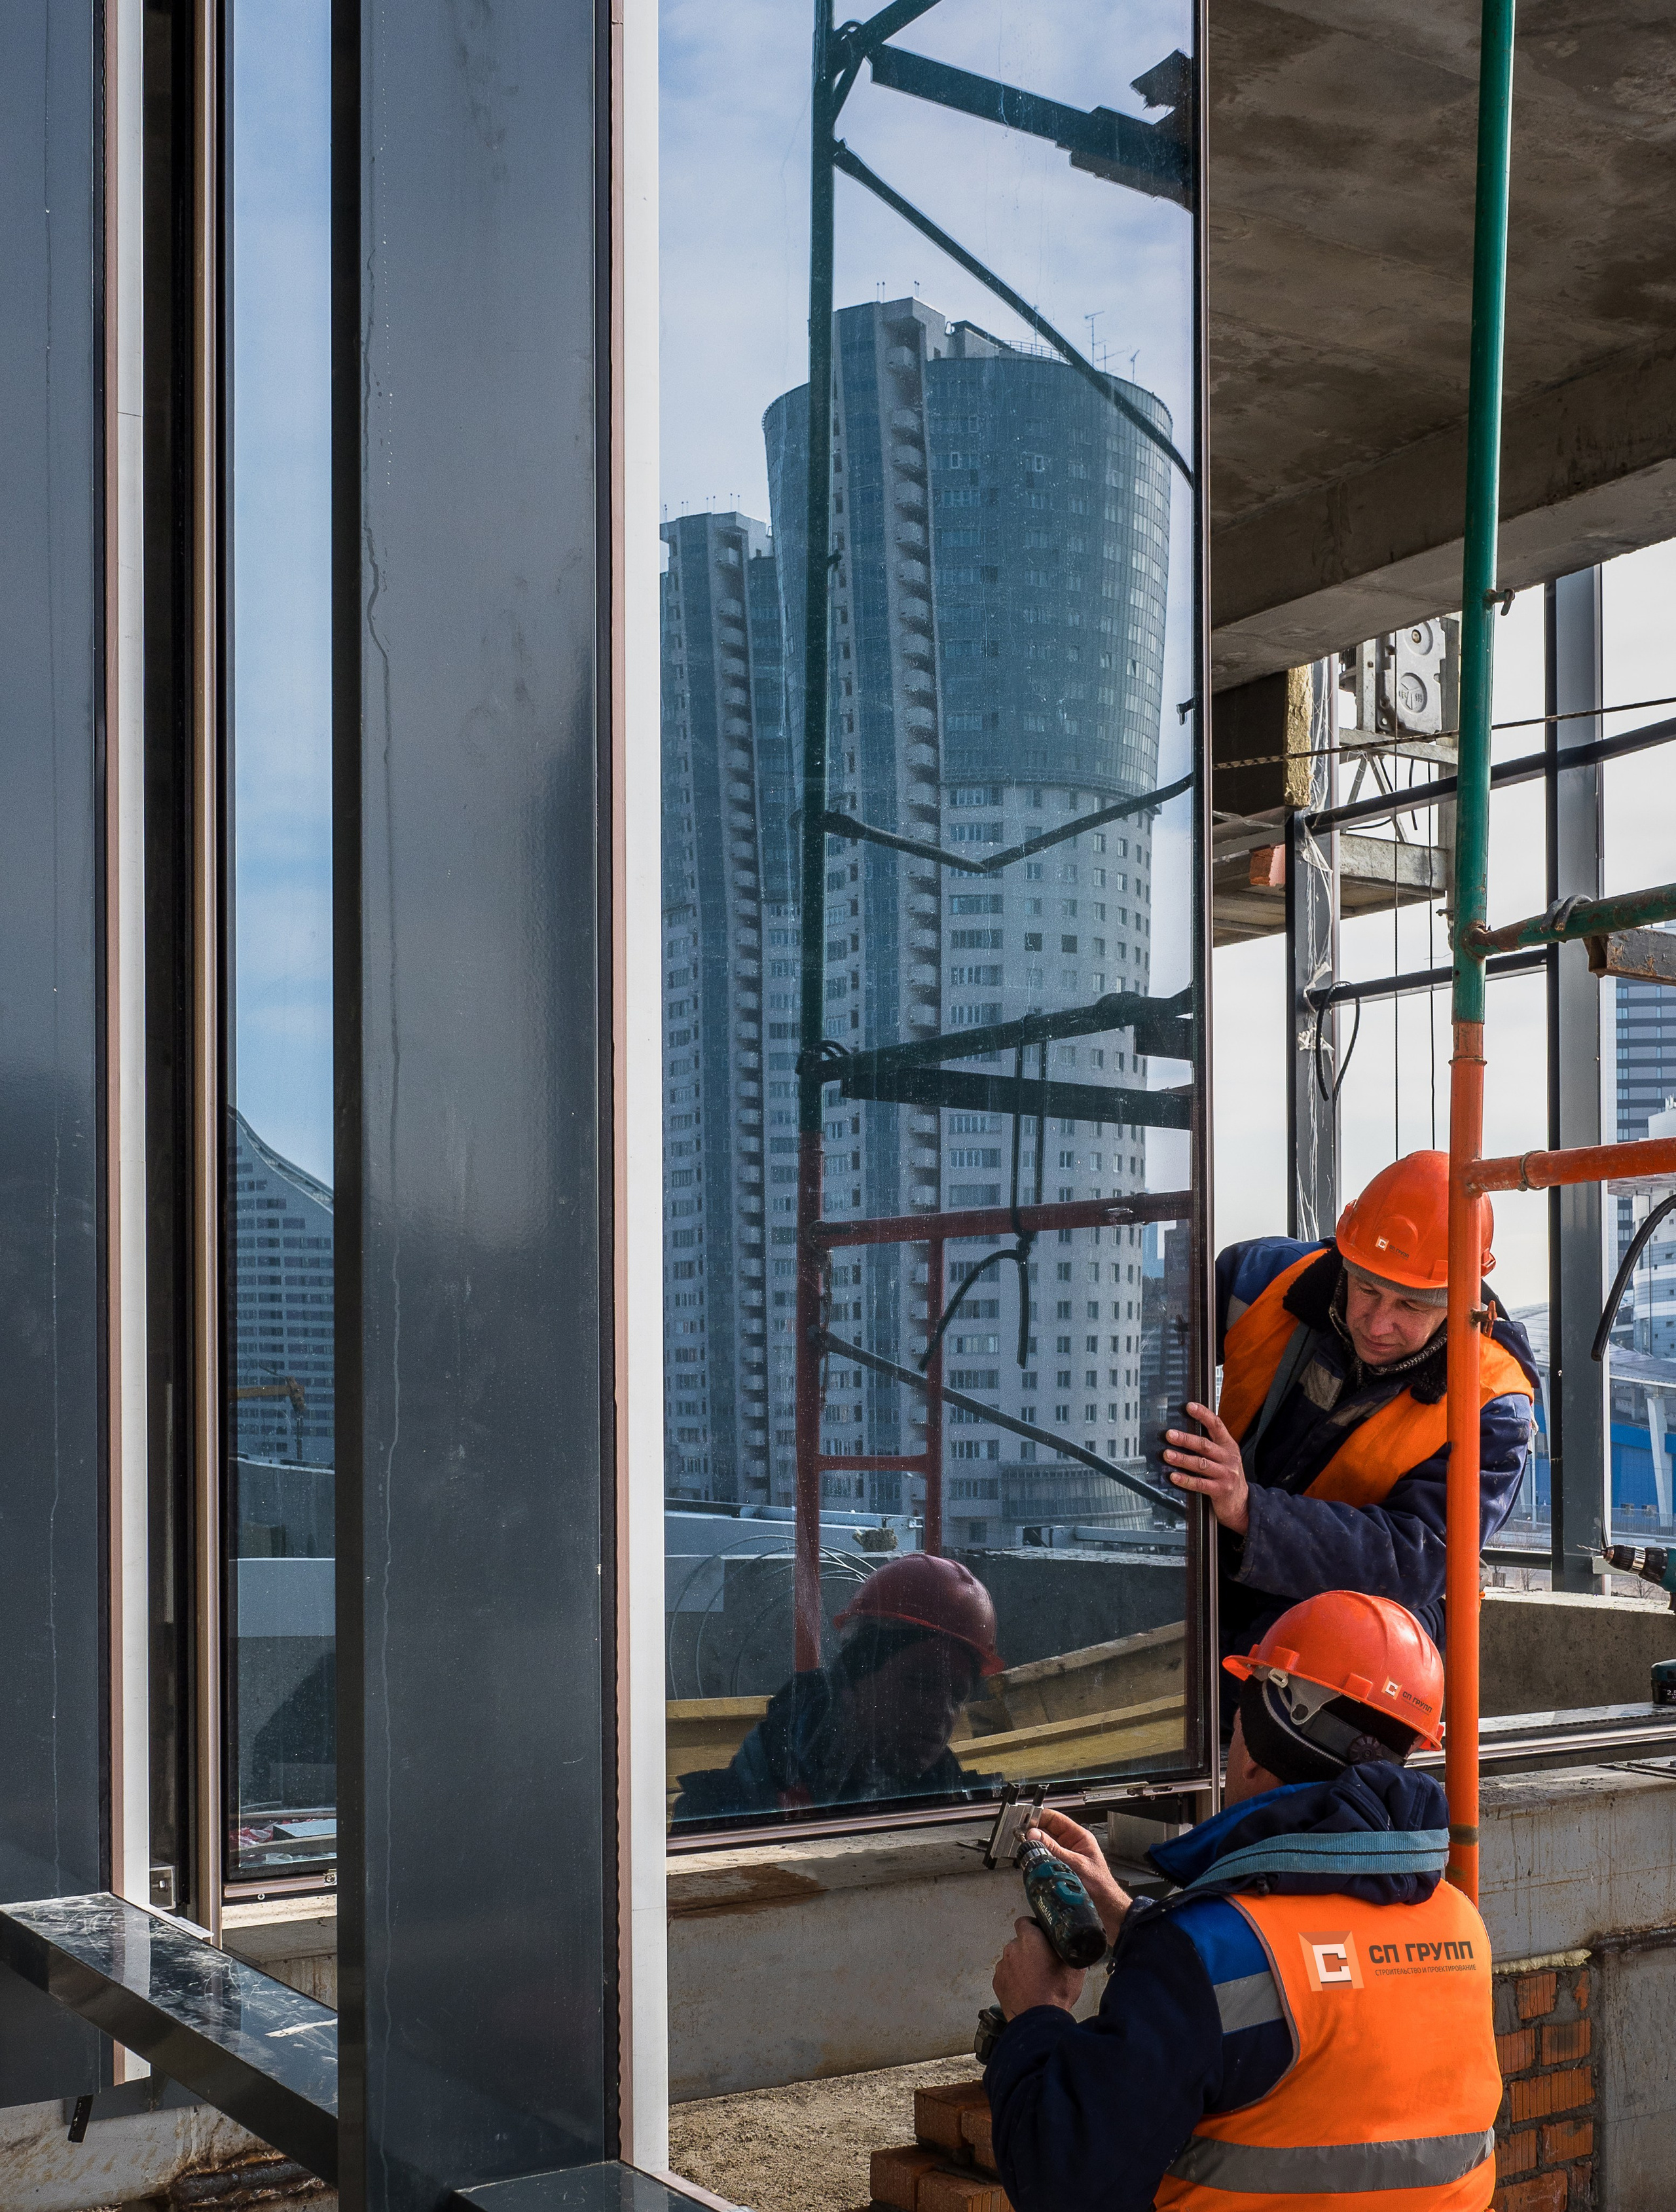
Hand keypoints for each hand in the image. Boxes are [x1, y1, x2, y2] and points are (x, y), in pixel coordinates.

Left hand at [993, 1916, 1084, 2020]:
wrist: (1039, 2021)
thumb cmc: (1055, 1993)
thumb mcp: (1074, 1969)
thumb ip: (1071, 1952)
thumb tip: (1075, 1947)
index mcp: (1029, 1939)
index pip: (1025, 1921)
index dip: (1033, 1927)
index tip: (1040, 1936)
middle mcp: (1012, 1949)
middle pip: (1019, 1942)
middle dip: (1029, 1950)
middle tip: (1042, 1963)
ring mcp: (1002, 1966)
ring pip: (1012, 1960)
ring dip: (1020, 1965)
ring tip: (1035, 1981)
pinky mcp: (997, 1983)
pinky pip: (1006, 1975)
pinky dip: (1013, 1980)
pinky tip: (1025, 1990)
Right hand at [1031, 1810, 1132, 1940]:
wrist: (1106, 1909)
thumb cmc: (1100, 1886)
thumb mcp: (1076, 1864)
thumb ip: (1054, 1849)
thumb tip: (1034, 1835)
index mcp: (1079, 1837)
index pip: (1055, 1819)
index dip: (1039, 1817)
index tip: (1025, 1821)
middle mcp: (1070, 1845)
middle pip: (1047, 1832)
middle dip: (1033, 1833)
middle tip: (1020, 1836)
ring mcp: (1064, 1858)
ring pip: (1044, 1846)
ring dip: (1034, 1847)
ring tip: (1025, 1849)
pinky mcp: (1060, 1870)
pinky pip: (1045, 1860)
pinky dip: (1037, 1860)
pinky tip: (1031, 1862)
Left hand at [1163, 1401, 1249, 1534]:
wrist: (1242, 1503)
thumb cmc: (1228, 1476)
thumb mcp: (1225, 1457)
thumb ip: (1211, 1445)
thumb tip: (1185, 1431)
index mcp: (1229, 1446)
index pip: (1217, 1425)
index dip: (1203, 1415)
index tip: (1189, 1406)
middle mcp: (1229, 1458)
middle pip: (1205, 1445)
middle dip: (1186, 1439)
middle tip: (1170, 1434)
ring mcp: (1226, 1474)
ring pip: (1201, 1464)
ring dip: (1182, 1459)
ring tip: (1167, 1455)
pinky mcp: (1220, 1490)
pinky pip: (1200, 1483)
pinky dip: (1185, 1480)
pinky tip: (1174, 1476)